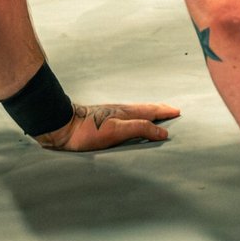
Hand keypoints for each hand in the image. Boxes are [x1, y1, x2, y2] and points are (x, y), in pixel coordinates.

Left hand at [34, 102, 180, 151]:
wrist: (62, 126)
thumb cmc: (88, 131)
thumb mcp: (117, 131)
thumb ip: (140, 128)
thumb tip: (163, 131)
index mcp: (127, 112)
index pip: (151, 111)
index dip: (165, 112)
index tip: (178, 111)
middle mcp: (121, 111)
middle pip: (145, 109)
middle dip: (159, 110)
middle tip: (171, 110)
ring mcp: (111, 115)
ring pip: (136, 112)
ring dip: (148, 113)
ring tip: (155, 115)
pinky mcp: (103, 121)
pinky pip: (127, 118)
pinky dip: (136, 119)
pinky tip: (131, 123)